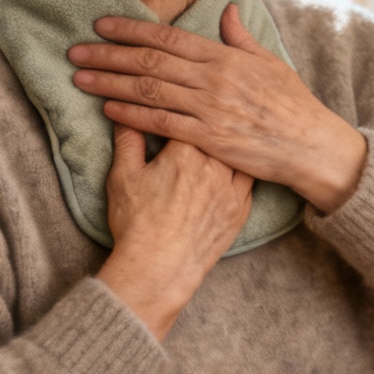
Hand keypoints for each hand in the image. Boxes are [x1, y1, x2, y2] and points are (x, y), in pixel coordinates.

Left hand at [68, 5, 367, 213]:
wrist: (310, 144)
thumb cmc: (292, 104)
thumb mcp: (270, 62)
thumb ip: (241, 37)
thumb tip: (226, 11)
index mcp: (224, 56)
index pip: (168, 37)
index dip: (131, 29)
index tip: (102, 25)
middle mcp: (212, 78)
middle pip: (149, 62)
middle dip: (108, 55)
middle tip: (76, 51)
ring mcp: (209, 109)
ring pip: (148, 91)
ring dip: (110, 84)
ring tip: (81, 79)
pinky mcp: (208, 138)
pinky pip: (162, 124)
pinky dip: (131, 116)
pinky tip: (108, 110)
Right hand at [95, 124, 252, 338]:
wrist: (160, 268)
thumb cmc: (138, 223)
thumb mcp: (124, 176)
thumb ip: (128, 140)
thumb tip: (125, 114)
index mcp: (186, 150)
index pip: (190, 115)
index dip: (184, 109)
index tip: (179, 105)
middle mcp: (216, 164)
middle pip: (220, 131)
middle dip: (212, 124)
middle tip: (210, 115)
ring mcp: (233, 188)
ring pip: (241, 153)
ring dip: (234, 144)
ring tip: (229, 136)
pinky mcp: (241, 209)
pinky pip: (249, 179)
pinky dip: (244, 169)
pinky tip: (239, 164)